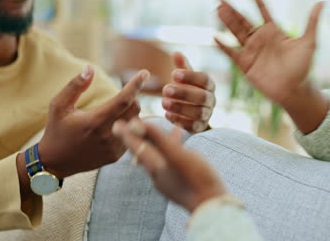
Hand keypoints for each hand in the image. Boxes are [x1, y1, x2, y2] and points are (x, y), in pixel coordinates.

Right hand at [38, 66, 149, 177]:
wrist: (54, 163)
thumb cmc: (56, 130)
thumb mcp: (59, 105)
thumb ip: (75, 86)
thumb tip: (90, 68)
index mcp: (95, 121)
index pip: (124, 99)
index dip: (136, 85)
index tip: (144, 73)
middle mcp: (107, 136)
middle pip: (134, 110)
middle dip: (133, 98)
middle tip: (123, 94)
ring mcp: (113, 148)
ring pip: (135, 124)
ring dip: (131, 113)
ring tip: (118, 111)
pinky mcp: (115, 156)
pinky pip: (131, 137)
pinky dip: (128, 127)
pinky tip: (115, 126)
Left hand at [112, 119, 226, 212]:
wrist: (213, 206)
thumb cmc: (197, 178)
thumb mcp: (176, 154)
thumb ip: (157, 138)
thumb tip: (136, 123)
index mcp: (156, 167)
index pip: (137, 147)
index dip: (127, 134)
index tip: (117, 123)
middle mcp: (159, 176)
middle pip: (145, 152)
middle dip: (141, 137)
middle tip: (133, 126)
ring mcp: (170, 181)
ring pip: (161, 157)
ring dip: (160, 143)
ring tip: (167, 128)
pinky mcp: (182, 184)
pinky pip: (173, 162)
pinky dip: (174, 151)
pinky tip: (184, 147)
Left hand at [162, 52, 215, 132]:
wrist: (192, 113)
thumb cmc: (188, 90)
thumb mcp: (185, 78)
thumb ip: (181, 66)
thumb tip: (176, 53)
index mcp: (209, 85)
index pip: (204, 79)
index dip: (190, 76)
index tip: (173, 74)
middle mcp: (211, 100)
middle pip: (202, 97)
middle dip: (184, 93)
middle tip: (165, 90)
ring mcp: (207, 115)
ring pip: (198, 113)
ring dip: (180, 108)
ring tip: (163, 103)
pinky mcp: (200, 127)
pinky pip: (193, 126)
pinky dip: (180, 121)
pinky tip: (167, 115)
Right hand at [216, 0, 323, 105]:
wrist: (294, 89)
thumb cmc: (303, 67)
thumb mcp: (309, 42)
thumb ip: (312, 22)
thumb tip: (322, 1)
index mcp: (274, 30)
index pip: (262, 8)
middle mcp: (260, 38)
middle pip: (243, 19)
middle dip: (232, 9)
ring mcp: (251, 50)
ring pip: (235, 32)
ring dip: (226, 21)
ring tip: (217, 9)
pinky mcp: (245, 64)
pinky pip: (231, 52)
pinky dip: (223, 45)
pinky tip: (215, 36)